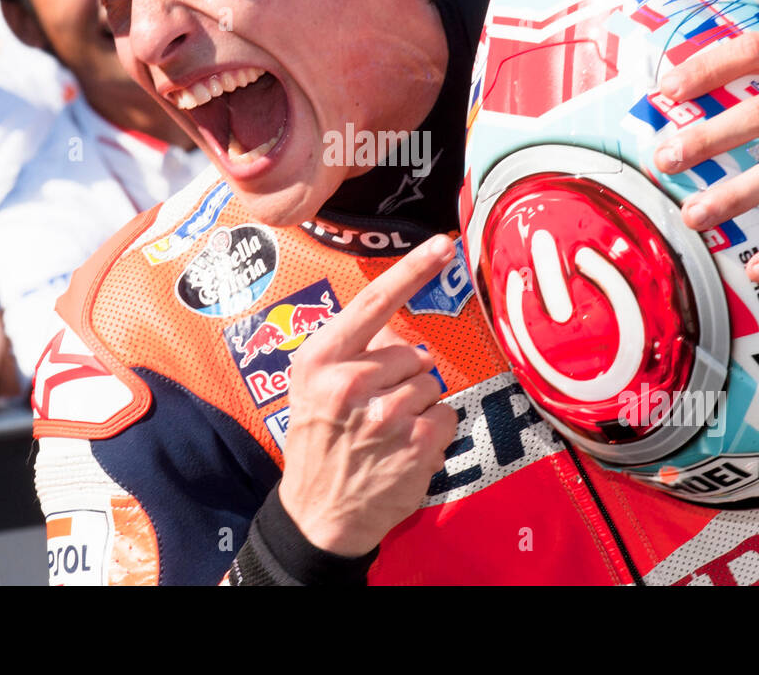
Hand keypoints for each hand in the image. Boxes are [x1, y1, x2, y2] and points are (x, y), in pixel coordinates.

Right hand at [277, 235, 459, 556]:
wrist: (318, 514)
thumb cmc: (318, 440)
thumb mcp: (312, 386)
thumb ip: (350, 350)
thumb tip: (398, 326)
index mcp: (320, 360)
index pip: (373, 302)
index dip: (412, 269)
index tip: (444, 243)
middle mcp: (350, 382)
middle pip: (412, 354)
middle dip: (403, 378)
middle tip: (375, 410)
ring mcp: (384, 416)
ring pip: (431, 385)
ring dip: (418, 407)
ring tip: (386, 432)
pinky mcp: (415, 445)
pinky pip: (446, 415)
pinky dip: (433, 432)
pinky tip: (404, 449)